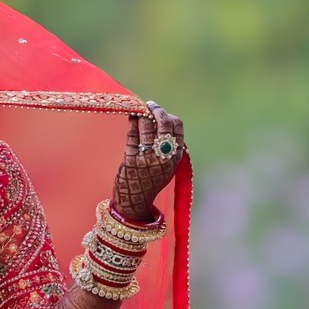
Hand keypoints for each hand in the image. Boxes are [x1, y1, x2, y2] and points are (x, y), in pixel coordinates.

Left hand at [114, 100, 183, 220]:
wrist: (135, 203)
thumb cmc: (149, 181)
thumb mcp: (165, 166)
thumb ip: (168, 148)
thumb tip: (161, 121)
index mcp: (175, 158)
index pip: (178, 127)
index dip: (169, 116)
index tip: (160, 112)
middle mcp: (164, 157)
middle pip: (164, 123)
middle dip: (157, 110)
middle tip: (150, 106)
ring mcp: (148, 159)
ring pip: (148, 127)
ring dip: (143, 114)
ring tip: (138, 109)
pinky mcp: (132, 160)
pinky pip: (133, 135)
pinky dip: (132, 122)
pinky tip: (131, 117)